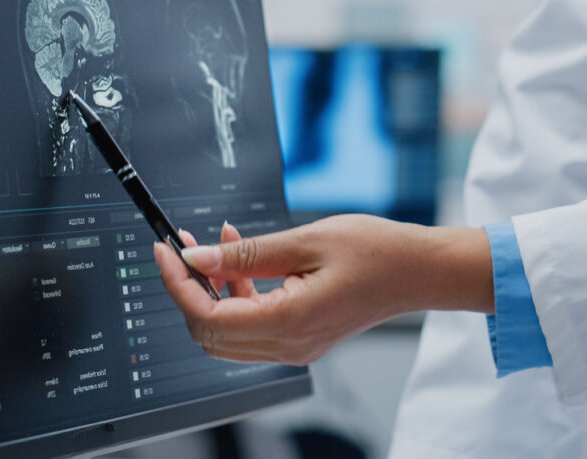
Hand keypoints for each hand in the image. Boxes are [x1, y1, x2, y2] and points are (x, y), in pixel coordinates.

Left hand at [153, 214, 492, 365]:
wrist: (420, 270)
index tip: (166, 251)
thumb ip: (248, 252)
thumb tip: (197, 257)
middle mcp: (287, 345)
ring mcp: (295, 346)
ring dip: (213, 288)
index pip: (206, 316)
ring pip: (227, 330)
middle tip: (184, 245)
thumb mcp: (307, 240)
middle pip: (209, 331)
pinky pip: (252, 323)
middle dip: (189, 287)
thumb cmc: (377, 251)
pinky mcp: (302, 337)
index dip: (178, 284)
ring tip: (218, 241)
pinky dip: (238, 292)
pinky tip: (244, 255)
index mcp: (287, 323)